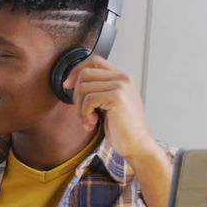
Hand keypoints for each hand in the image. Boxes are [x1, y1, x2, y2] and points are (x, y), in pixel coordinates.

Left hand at [64, 56, 171, 206]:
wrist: (138, 146)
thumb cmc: (123, 129)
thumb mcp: (108, 104)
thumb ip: (97, 90)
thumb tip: (71, 82)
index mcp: (123, 77)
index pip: (94, 60)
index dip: (77, 70)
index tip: (68, 86)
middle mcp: (123, 78)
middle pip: (85, 73)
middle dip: (76, 94)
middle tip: (82, 112)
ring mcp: (121, 86)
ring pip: (83, 87)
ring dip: (80, 108)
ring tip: (90, 121)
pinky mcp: (117, 97)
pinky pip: (88, 99)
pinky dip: (85, 114)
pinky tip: (93, 123)